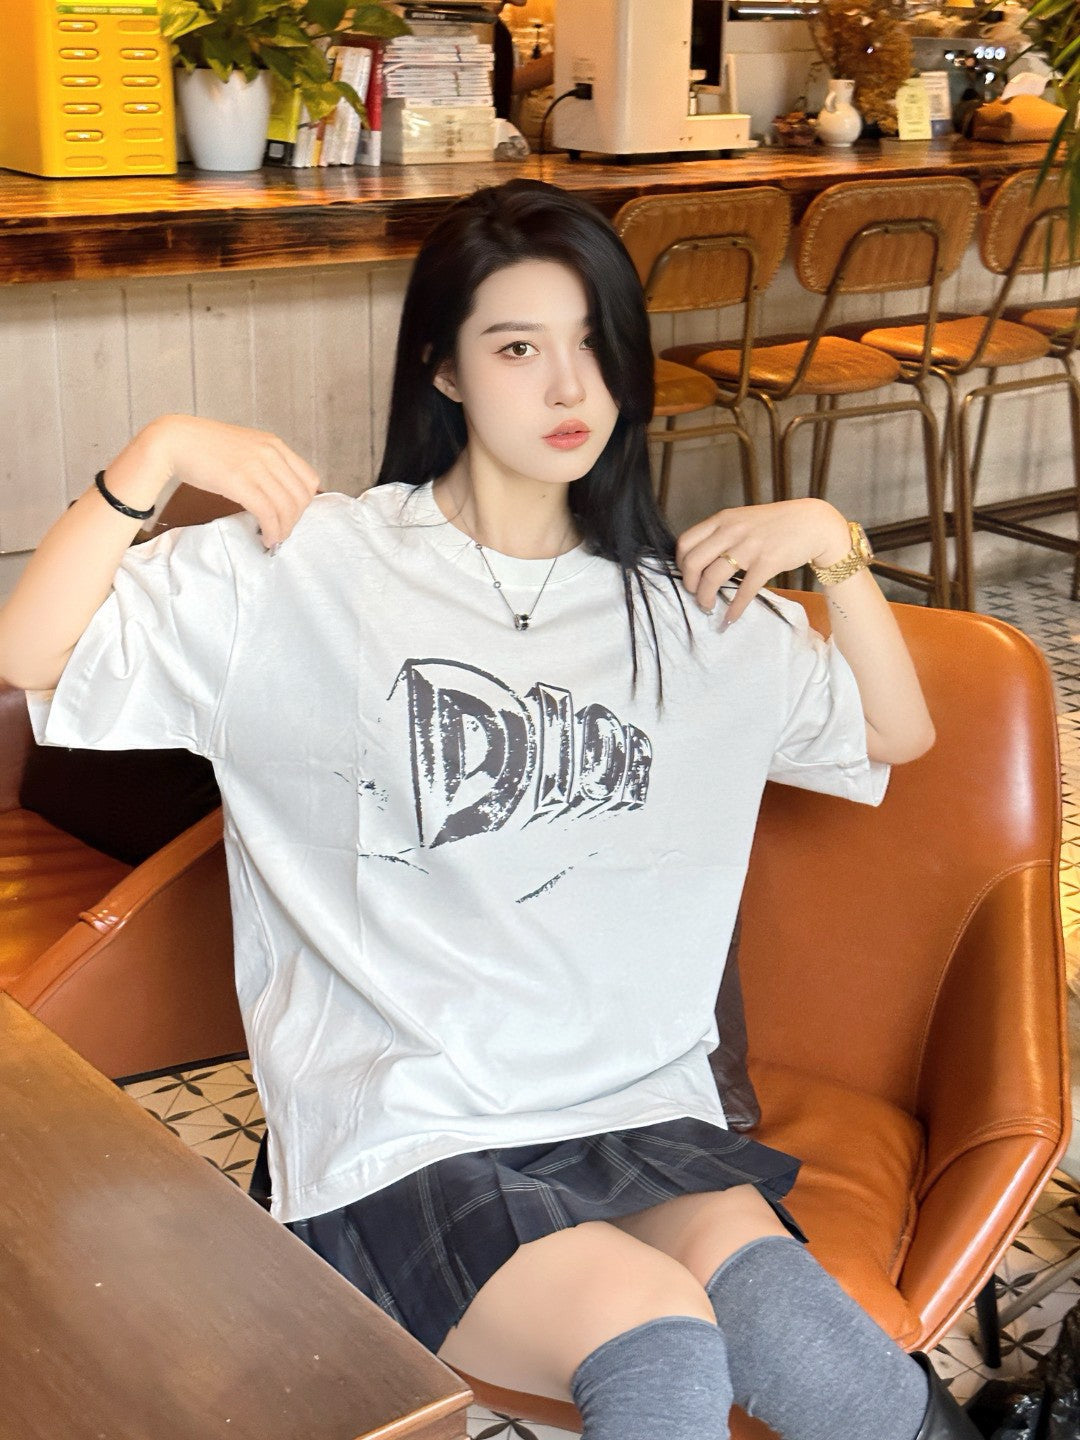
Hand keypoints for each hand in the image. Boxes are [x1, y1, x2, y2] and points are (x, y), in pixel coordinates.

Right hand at [106, 415, 321, 549]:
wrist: (174, 441)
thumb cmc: (204, 448)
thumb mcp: (244, 448)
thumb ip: (264, 464)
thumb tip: (276, 492)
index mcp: (274, 444)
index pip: (309, 479)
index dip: (304, 503)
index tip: (291, 515)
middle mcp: (271, 453)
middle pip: (301, 497)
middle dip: (295, 521)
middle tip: (282, 533)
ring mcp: (256, 467)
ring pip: (287, 508)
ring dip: (283, 530)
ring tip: (273, 540)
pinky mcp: (240, 482)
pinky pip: (268, 513)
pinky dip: (272, 531)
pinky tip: (265, 539)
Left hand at [676, 499, 851, 625]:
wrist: (812, 524)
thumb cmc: (775, 524)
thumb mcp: (743, 519)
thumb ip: (722, 534)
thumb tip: (699, 559)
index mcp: (722, 519)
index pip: (686, 542)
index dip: (680, 564)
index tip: (688, 576)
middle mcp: (732, 530)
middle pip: (693, 562)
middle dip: (690, 585)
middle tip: (696, 595)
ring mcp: (749, 546)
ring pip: (713, 577)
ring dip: (706, 598)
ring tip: (708, 606)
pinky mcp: (767, 562)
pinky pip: (743, 590)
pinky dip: (734, 609)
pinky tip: (730, 618)